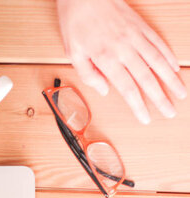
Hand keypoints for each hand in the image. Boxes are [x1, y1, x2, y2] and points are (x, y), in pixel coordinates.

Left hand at [56, 0, 186, 122]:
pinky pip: (158, 43)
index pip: (127, 88)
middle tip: (170, 111)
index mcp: (106, 59)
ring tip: (181, 92)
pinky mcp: (140, 25)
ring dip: (171, 78)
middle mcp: (124, 48)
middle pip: (147, 78)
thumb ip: (90, 75)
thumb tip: (105, 91)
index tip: (146, 117)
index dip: (138, 105)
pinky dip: (168, 56)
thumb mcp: (73, 54)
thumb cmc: (76, 23)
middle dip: (160, 97)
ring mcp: (135, 36)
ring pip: (158, 61)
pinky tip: (174, 67)